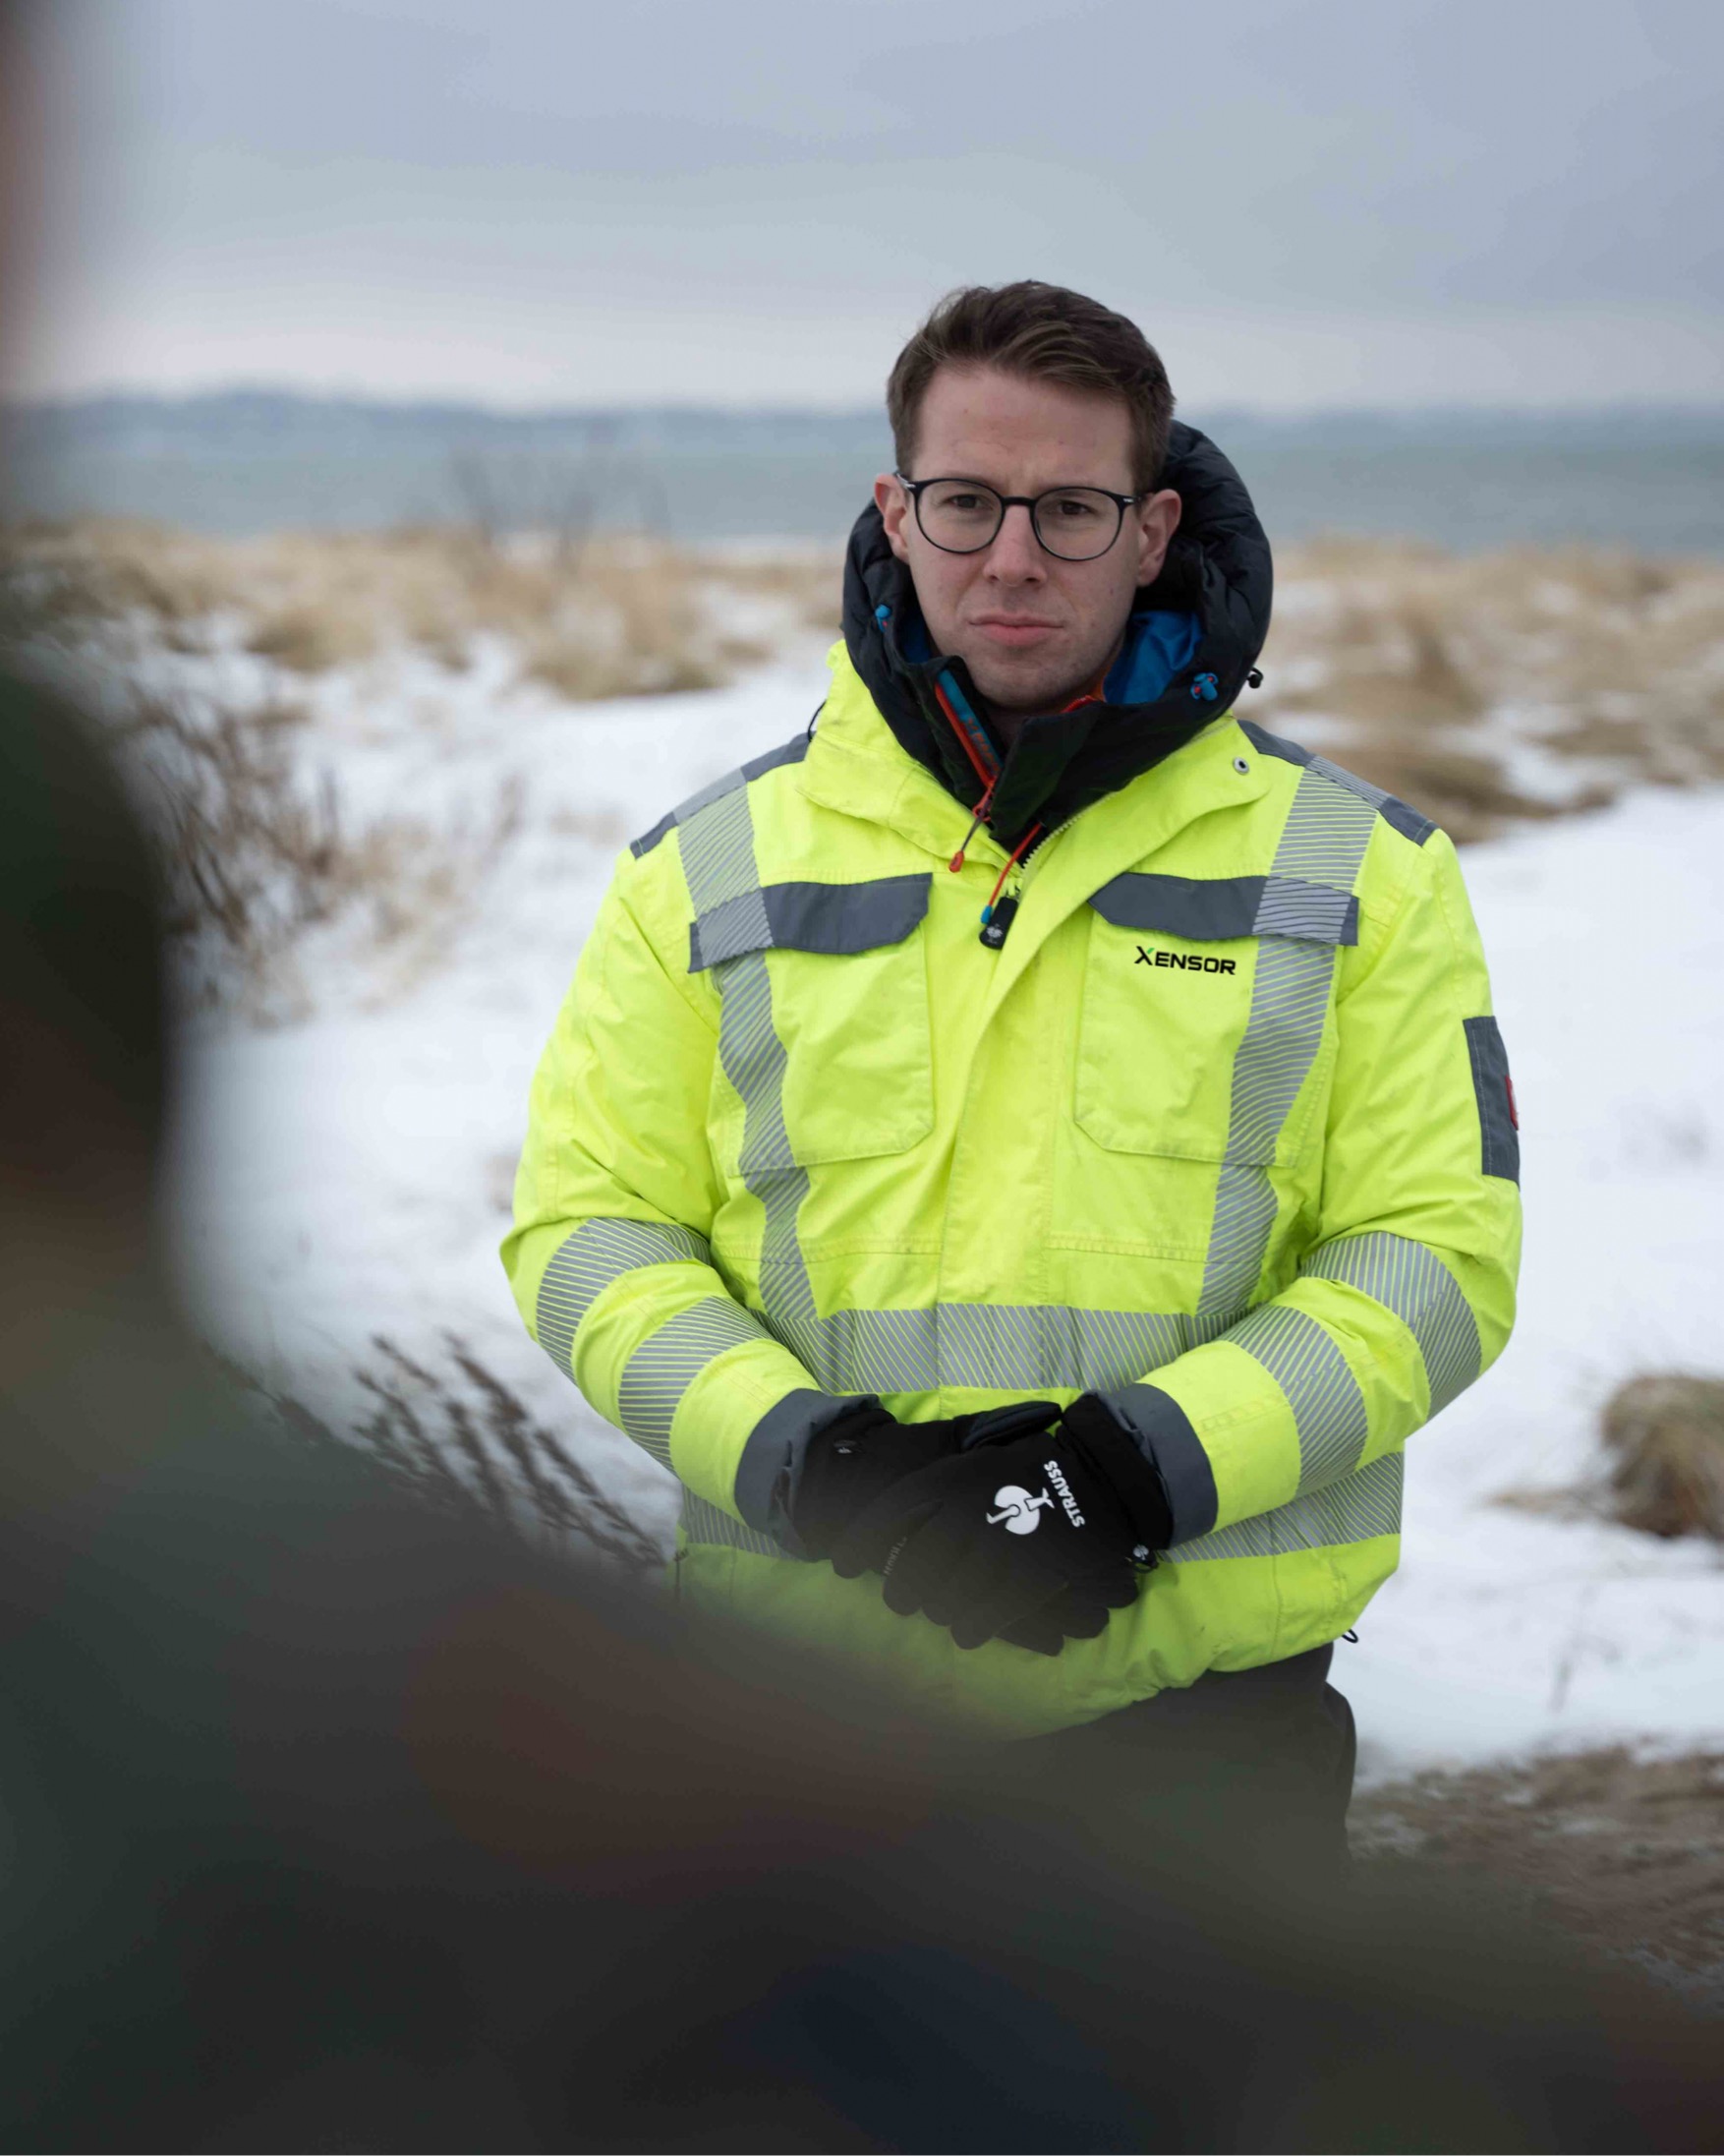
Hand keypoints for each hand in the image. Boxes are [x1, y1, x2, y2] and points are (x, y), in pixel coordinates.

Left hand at [829, 1400, 1171, 1651]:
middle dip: (900, 1590)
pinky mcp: (1031, 1578)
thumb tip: (891, 1526)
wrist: (1099, 1479)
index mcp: (951, 1478)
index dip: (858, 1544)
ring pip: (946, 1599)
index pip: (888, 1515)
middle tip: (900, 1600)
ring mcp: (1000, 1548)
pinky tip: (966, 1631)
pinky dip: (971, 1628)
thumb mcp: (976, 1460)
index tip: (842, 1566)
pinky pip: (986, 1616)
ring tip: (938, 1613)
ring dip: (937, 1611)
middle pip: (913, 1567)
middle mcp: (967, 1513)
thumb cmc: (1028, 1470)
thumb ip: (936, 1490)